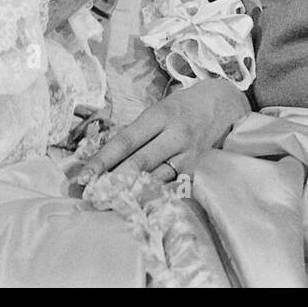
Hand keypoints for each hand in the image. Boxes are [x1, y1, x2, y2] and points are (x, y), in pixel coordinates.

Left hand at [72, 78, 249, 187]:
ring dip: (128, 191)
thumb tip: (104, 158)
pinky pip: (170, 185)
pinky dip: (151, 194)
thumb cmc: (184, 106)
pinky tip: (135, 202)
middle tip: (87, 195)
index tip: (82, 177)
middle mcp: (175, 135)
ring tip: (105, 201)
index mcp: (160, 116)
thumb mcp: (159, 109)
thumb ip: (137, 132)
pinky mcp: (197, 169)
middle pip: (138, 163)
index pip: (125, 141)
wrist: (226, 104)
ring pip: (154, 178)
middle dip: (110, 180)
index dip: (102, 161)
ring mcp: (188, 154)